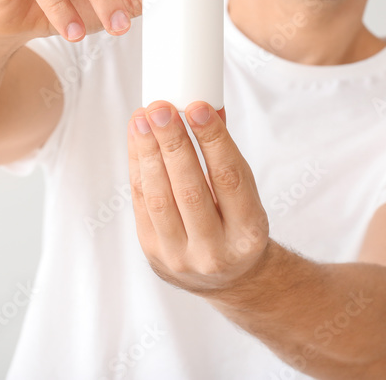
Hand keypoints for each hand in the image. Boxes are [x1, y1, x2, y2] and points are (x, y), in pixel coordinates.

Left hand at [127, 101, 270, 295]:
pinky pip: (141, 204)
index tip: (197, 107)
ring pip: (159, 197)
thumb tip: (208, 106)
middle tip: (160, 108)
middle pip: (189, 188)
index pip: (229, 179)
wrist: (227, 280)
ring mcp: (181, 256)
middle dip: (172, 142)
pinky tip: (137, 140)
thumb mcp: (246, 195)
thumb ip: (226, 155)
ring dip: (147, 152)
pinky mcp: (154, 253)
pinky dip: (137, 167)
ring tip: (142, 118)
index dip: (212, 140)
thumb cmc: (237, 225)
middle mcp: (215, 250)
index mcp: (248, 232)